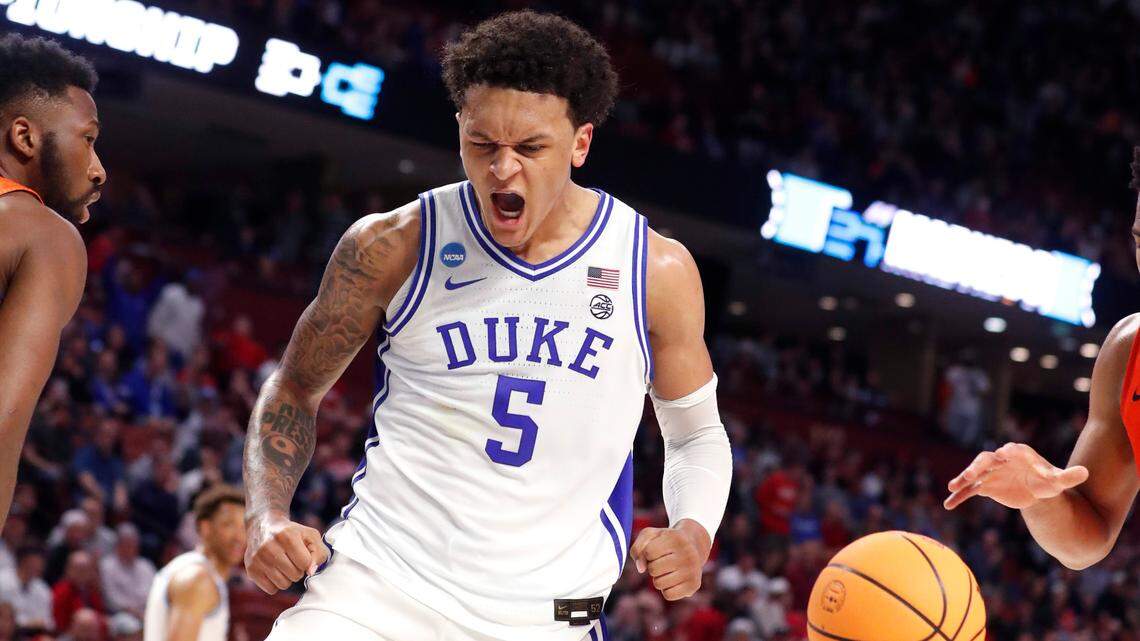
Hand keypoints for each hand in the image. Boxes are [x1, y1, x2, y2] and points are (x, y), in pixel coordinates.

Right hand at [244, 510, 328, 593]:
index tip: (302, 554)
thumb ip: (319, 553)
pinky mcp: (250, 569)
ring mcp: (257, 558)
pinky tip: (273, 570)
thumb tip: (311, 571)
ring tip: (283, 564)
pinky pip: (271, 589)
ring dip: (287, 578)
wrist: (264, 526)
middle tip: (292, 559)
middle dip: (298, 570)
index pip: (305, 563)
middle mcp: (269, 546)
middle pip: (295, 575)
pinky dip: (275, 583)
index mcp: (287, 535)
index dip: (307, 561)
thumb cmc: (292, 533)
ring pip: (283, 584)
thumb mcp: (310, 536)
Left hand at [629, 520, 710, 600]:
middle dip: (653, 566)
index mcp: (676, 538)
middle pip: (653, 569)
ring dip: (658, 578)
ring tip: (669, 570)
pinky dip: (666, 589)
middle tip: (663, 560)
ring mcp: (692, 570)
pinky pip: (668, 595)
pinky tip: (674, 580)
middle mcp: (688, 554)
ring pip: (658, 584)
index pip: (648, 552)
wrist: (694, 546)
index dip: (648, 553)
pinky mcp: (694, 585)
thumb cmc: (666, 541)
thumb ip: (638, 548)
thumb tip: (641, 569)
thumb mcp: (650, 536)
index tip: (657, 549)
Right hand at [944, 443, 1089, 510]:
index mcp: (1018, 454)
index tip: (1003, 454)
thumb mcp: (1058, 481)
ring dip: (963, 479)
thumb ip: (1069, 476)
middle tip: (971, 474)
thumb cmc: (1047, 482)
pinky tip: (949, 505)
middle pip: (985, 460)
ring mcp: (989, 473)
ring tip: (953, 487)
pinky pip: (969, 490)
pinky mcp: (984, 486)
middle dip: (977, 466)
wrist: (1035, 491)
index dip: (1006, 452)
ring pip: (973, 474)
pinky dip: (958, 496)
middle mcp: (999, 460)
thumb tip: (1086, 472)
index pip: (1010, 451)